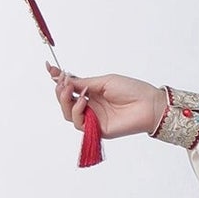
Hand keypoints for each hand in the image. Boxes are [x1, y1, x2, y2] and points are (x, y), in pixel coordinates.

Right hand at [48, 66, 166, 138]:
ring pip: (68, 114)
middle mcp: (91, 107)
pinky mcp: (98, 130)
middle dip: (60, 91)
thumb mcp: (104, 81)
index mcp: (92, 94)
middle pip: (65, 103)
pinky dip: (77, 111)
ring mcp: (93, 119)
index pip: (70, 88)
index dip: (58, 79)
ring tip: (72, 90)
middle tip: (62, 80)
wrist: (149, 104)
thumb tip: (62, 78)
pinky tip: (83, 101)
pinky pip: (79, 123)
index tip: (49, 67)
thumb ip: (83, 82)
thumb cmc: (132, 90)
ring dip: (66, 100)